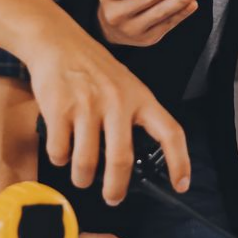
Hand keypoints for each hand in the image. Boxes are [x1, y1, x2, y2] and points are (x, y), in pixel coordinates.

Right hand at [0, 0, 188, 207]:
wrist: (56, 39)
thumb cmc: (91, 65)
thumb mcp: (125, 84)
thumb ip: (134, 115)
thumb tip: (135, 161)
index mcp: (140, 97)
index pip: (170, 133)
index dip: (180, 162)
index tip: (181, 185)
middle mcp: (117, 102)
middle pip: (122, 160)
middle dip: (116, 189)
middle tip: (113, 198)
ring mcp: (87, 105)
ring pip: (87, 163)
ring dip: (83, 178)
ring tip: (82, 178)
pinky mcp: (59, 108)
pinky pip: (60, 152)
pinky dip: (60, 159)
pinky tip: (62, 152)